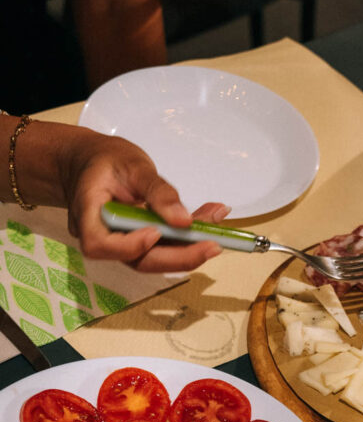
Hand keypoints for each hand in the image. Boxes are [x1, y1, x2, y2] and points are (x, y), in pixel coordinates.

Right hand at [59, 128, 228, 271]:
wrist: (94, 164)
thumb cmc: (106, 161)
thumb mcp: (132, 164)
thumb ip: (157, 191)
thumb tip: (183, 220)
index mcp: (88, 216)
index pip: (101, 244)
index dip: (131, 246)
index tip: (155, 232)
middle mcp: (105, 239)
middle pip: (139, 260)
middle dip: (179, 256)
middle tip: (213, 245)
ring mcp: (124, 245)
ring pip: (157, 257)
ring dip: (191, 245)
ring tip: (215, 219)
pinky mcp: (141, 243)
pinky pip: (165, 247)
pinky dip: (189, 235)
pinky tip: (211, 216)